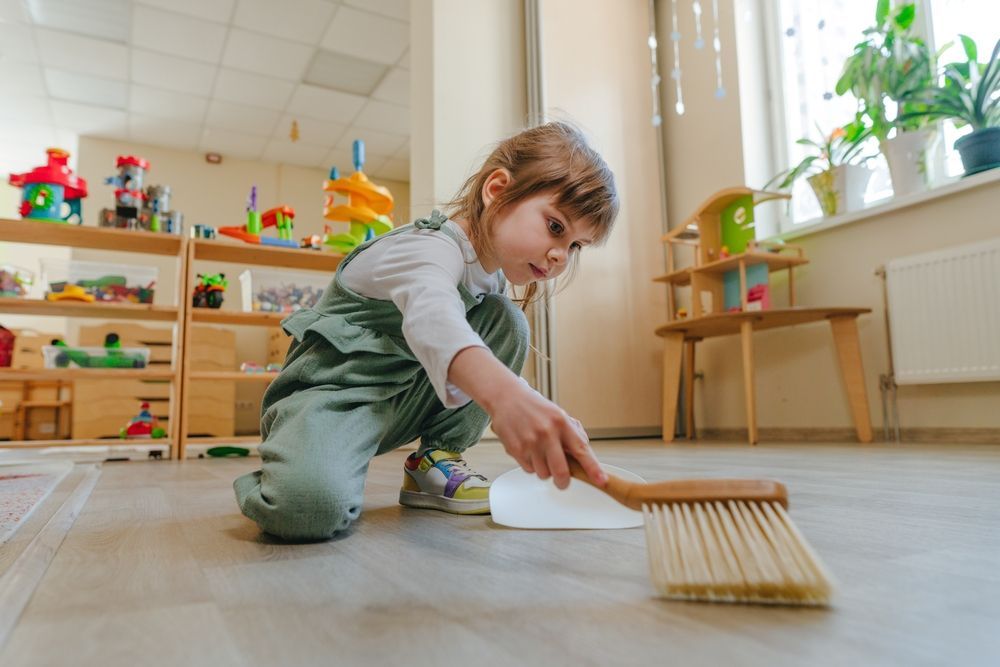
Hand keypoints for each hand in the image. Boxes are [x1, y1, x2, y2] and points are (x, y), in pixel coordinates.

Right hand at [488, 382, 606, 489]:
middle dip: (563, 482)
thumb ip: (573, 435)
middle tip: (563, 481)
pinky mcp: (516, 449)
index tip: (601, 480)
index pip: (581, 449)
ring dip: (545, 470)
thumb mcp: (559, 415)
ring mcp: (530, 442)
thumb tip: (584, 457)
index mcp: (561, 422)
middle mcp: (546, 432)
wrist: (507, 397)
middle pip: (561, 471)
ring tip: (540, 453)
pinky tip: (529, 450)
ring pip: (544, 474)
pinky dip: (531, 465)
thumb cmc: (535, 408)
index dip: (593, 468)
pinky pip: (529, 470)